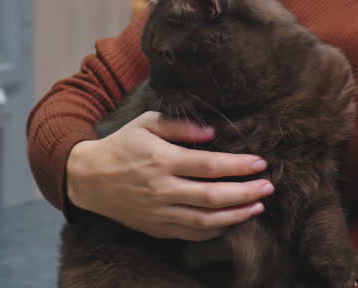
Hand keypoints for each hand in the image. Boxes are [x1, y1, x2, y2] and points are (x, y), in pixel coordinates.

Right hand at [65, 111, 274, 240]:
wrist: (88, 178)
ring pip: (205, 221)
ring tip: (257, 207)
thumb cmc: (121, 144)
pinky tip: (231, 222)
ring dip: (236, 216)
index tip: (260, 162)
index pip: (208, 165)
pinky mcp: (155, 228)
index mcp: (160, 160)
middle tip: (269, 187)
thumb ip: (180, 125)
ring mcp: (158, 212)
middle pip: (212, 196)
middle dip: (245, 193)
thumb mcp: (146, 123)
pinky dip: (214, 231)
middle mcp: (161, 189)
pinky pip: (190, 235)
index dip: (237, 165)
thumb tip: (213, 132)